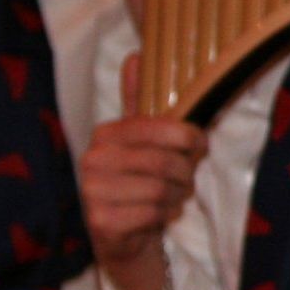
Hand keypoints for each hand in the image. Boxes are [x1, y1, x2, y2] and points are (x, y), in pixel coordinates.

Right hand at [79, 54, 205, 289]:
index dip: (189, 138)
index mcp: (105, 134)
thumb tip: (136, 54)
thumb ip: (140, 101)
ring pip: (161, 188)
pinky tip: (156, 215)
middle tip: (184, 179)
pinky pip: (153, 212)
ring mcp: (91, 192)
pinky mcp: (99, 223)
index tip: (198, 145)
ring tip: (170, 197)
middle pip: (165, 161)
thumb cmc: (139, 180)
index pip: (159, 127)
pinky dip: (165, 215)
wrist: (124, 236)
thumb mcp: (142, 139)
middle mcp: (92, 160)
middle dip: (185, 172)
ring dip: (177, 195)